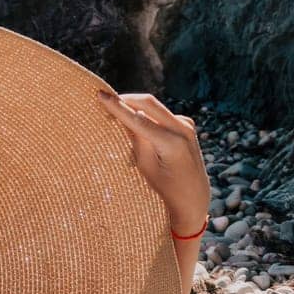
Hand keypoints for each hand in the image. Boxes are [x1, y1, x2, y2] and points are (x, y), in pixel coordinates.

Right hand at [96, 88, 211, 233]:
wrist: (193, 200)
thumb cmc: (166, 190)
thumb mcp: (145, 167)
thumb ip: (136, 139)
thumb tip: (126, 115)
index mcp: (172, 142)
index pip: (138, 119)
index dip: (117, 106)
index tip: (100, 93)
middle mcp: (183, 129)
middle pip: (148, 103)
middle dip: (126, 99)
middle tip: (105, 99)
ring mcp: (187, 126)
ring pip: (154, 107)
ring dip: (135, 107)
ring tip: (115, 114)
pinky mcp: (187, 126)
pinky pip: (161, 114)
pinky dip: (147, 115)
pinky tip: (136, 124)